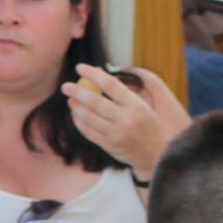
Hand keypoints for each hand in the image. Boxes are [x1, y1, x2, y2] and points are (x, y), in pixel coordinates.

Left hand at [60, 63, 186, 174]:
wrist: (157, 154)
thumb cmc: (148, 124)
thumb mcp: (141, 104)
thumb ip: (120, 90)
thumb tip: (98, 72)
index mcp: (135, 104)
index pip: (110, 84)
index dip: (93, 74)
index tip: (80, 68)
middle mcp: (125, 119)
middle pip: (95, 102)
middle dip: (77, 92)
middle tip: (65, 86)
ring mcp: (116, 134)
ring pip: (89, 118)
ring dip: (76, 107)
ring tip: (70, 100)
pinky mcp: (109, 146)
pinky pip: (89, 132)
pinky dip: (79, 122)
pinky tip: (76, 115)